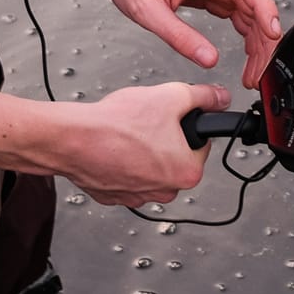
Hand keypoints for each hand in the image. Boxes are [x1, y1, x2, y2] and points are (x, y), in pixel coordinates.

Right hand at [59, 82, 231, 207]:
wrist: (74, 139)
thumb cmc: (117, 125)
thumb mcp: (171, 96)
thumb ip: (202, 96)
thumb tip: (220, 98)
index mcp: (187, 172)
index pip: (200, 144)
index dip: (185, 125)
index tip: (170, 118)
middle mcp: (165, 191)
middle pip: (175, 157)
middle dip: (164, 139)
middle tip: (145, 122)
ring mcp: (138, 197)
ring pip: (150, 167)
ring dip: (143, 151)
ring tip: (127, 133)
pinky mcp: (115, 196)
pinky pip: (126, 175)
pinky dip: (121, 162)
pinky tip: (113, 146)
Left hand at [84, 0, 283, 87]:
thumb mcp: (148, 11)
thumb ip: (180, 36)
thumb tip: (208, 58)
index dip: (265, 8)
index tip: (272, 32)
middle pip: (254, 3)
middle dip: (263, 38)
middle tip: (259, 70)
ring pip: (249, 10)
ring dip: (256, 40)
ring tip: (253, 70)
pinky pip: (238, 12)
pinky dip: (246, 33)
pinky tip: (245, 51)